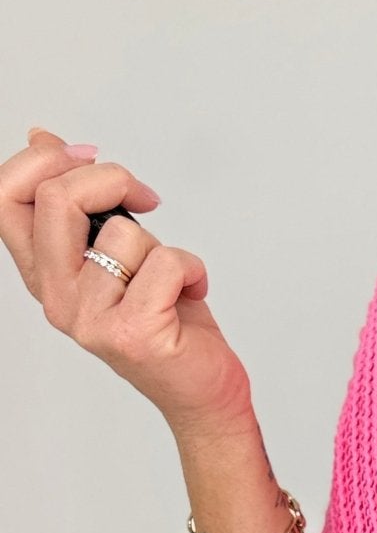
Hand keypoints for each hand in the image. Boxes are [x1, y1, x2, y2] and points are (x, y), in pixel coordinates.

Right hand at [0, 126, 252, 434]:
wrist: (202, 393)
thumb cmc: (166, 324)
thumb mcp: (115, 253)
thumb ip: (80, 205)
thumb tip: (43, 139)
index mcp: (44, 275)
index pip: (5, 198)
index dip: (43, 161)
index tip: (86, 155)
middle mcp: (57, 299)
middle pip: (55, 201)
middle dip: (109, 179)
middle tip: (144, 198)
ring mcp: (91, 320)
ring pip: (122, 232)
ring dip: (161, 244)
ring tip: (168, 280)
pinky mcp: (133, 333)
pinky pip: (165, 262)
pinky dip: (191, 268)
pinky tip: (190, 293)